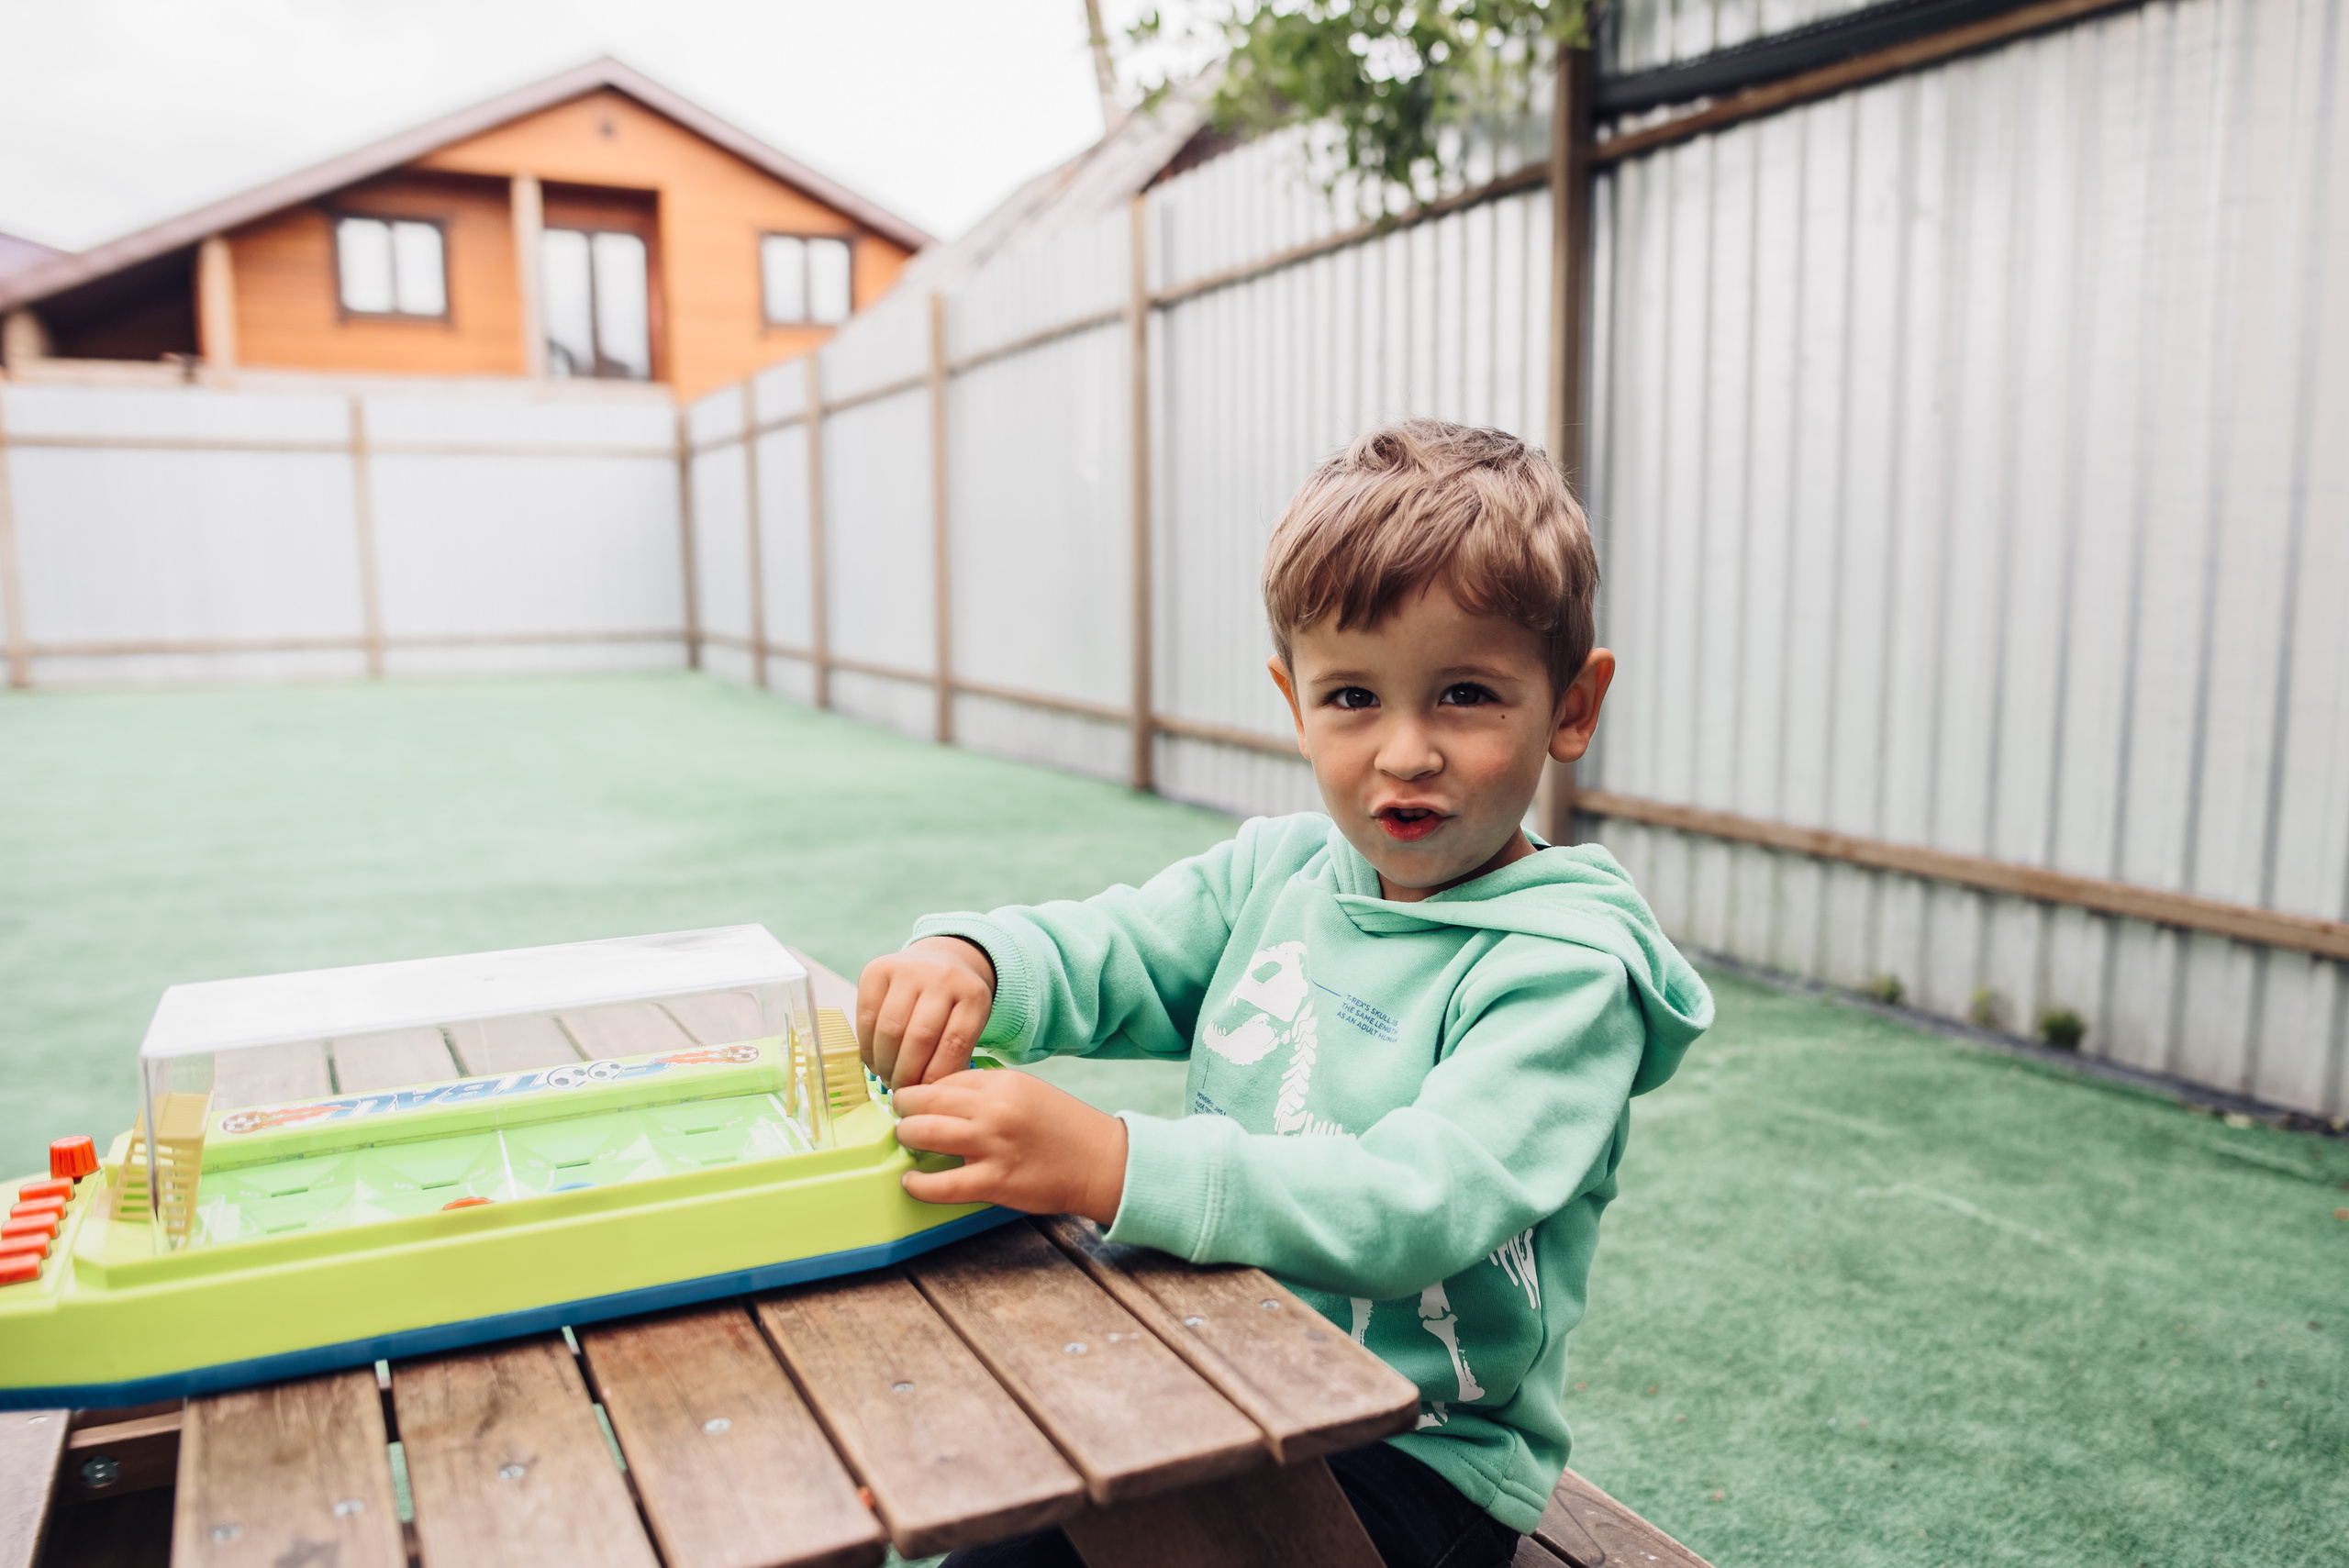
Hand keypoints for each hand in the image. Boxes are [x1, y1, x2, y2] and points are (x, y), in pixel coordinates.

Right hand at [857, 937, 996, 1088]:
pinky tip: (875, 1061)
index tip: (925, 1095)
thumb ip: (955, 1055)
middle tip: (902, 1093)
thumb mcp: (968, 1024)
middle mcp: (943, 977)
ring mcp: (909, 969)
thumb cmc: (953, 1005)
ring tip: (888, 1079)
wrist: (940, 960)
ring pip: (890, 1029)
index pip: (954, 1044)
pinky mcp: (878, 969)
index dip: (936, 1077)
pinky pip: (867, 1017)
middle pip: (920, 1037)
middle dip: (907, 1074)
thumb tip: (929, 1095)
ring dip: (886, 1064)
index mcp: (973, 995)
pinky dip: (868, 1047)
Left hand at [892, 1070, 1127, 1224]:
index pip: (942, 1078)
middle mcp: (994, 1109)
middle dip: (903, 1110)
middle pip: (923, 1101)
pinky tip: (912, 1180)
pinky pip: (940, 1185)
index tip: (912, 1099)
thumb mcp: (1026, 1090)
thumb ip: (985, 1088)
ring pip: (924, 1134)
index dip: (920, 1089)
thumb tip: (939, 1094)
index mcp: (1002, 1082)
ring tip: (908, 1143)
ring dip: (907, 1138)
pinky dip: (918, 1184)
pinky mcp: (994, 1182)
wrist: (1100, 1162)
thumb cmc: (1062, 1127)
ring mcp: (992, 1146)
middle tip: (902, 1118)